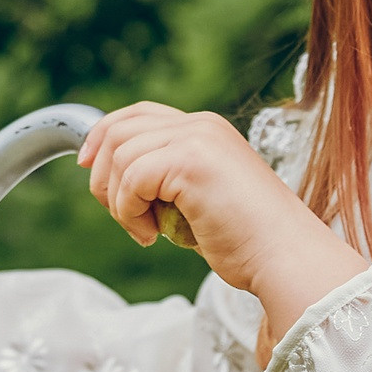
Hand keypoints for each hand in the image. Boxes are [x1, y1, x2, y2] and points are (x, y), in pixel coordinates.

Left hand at [77, 104, 369, 360]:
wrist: (284, 257)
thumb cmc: (248, 240)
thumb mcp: (201, 198)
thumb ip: (169, 178)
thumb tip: (120, 180)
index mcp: (206, 129)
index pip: (139, 114)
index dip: (103, 135)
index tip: (87, 166)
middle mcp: (201, 125)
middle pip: (119, 129)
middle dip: (103, 174)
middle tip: (121, 214)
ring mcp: (197, 139)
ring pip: (120, 156)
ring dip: (120, 202)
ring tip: (146, 231)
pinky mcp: (191, 162)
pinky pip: (131, 180)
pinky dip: (129, 212)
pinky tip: (152, 235)